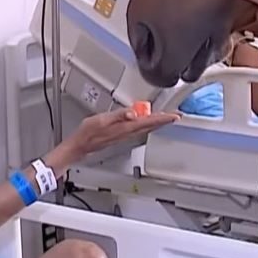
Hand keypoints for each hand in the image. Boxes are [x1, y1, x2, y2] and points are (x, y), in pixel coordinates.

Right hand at [52, 108, 178, 164]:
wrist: (81, 144)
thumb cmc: (89, 133)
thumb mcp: (102, 120)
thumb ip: (119, 115)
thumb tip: (133, 113)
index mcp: (126, 128)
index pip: (149, 122)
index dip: (163, 118)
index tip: (174, 116)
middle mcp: (128, 132)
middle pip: (151, 125)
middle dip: (164, 120)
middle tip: (176, 116)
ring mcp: (125, 134)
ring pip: (146, 127)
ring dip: (158, 122)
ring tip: (167, 117)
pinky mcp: (122, 134)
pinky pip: (140, 128)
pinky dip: (148, 123)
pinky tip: (148, 121)